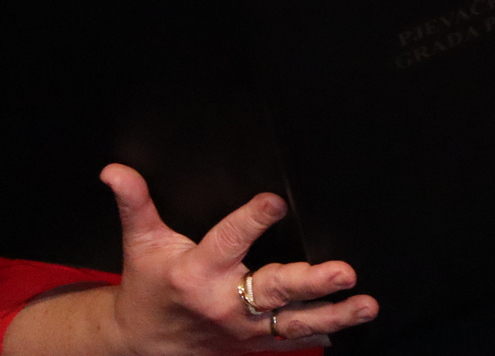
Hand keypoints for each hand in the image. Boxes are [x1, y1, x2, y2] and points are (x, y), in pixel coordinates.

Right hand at [103, 164, 377, 354]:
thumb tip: (115, 170)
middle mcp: (225, 301)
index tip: (277, 200)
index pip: (230, 239)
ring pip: (294, 322)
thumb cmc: (148, 284)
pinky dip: (322, 334)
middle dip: (311, 282)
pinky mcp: (254, 344)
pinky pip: (291, 342)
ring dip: (334, 314)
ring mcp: (244, 328)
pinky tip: (350, 324)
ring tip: (366, 304)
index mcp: (198, 271)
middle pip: (273, 289)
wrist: (140, 344)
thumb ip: (136, 203)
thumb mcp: (141, 242)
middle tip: (344, 272)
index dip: (253, 219)